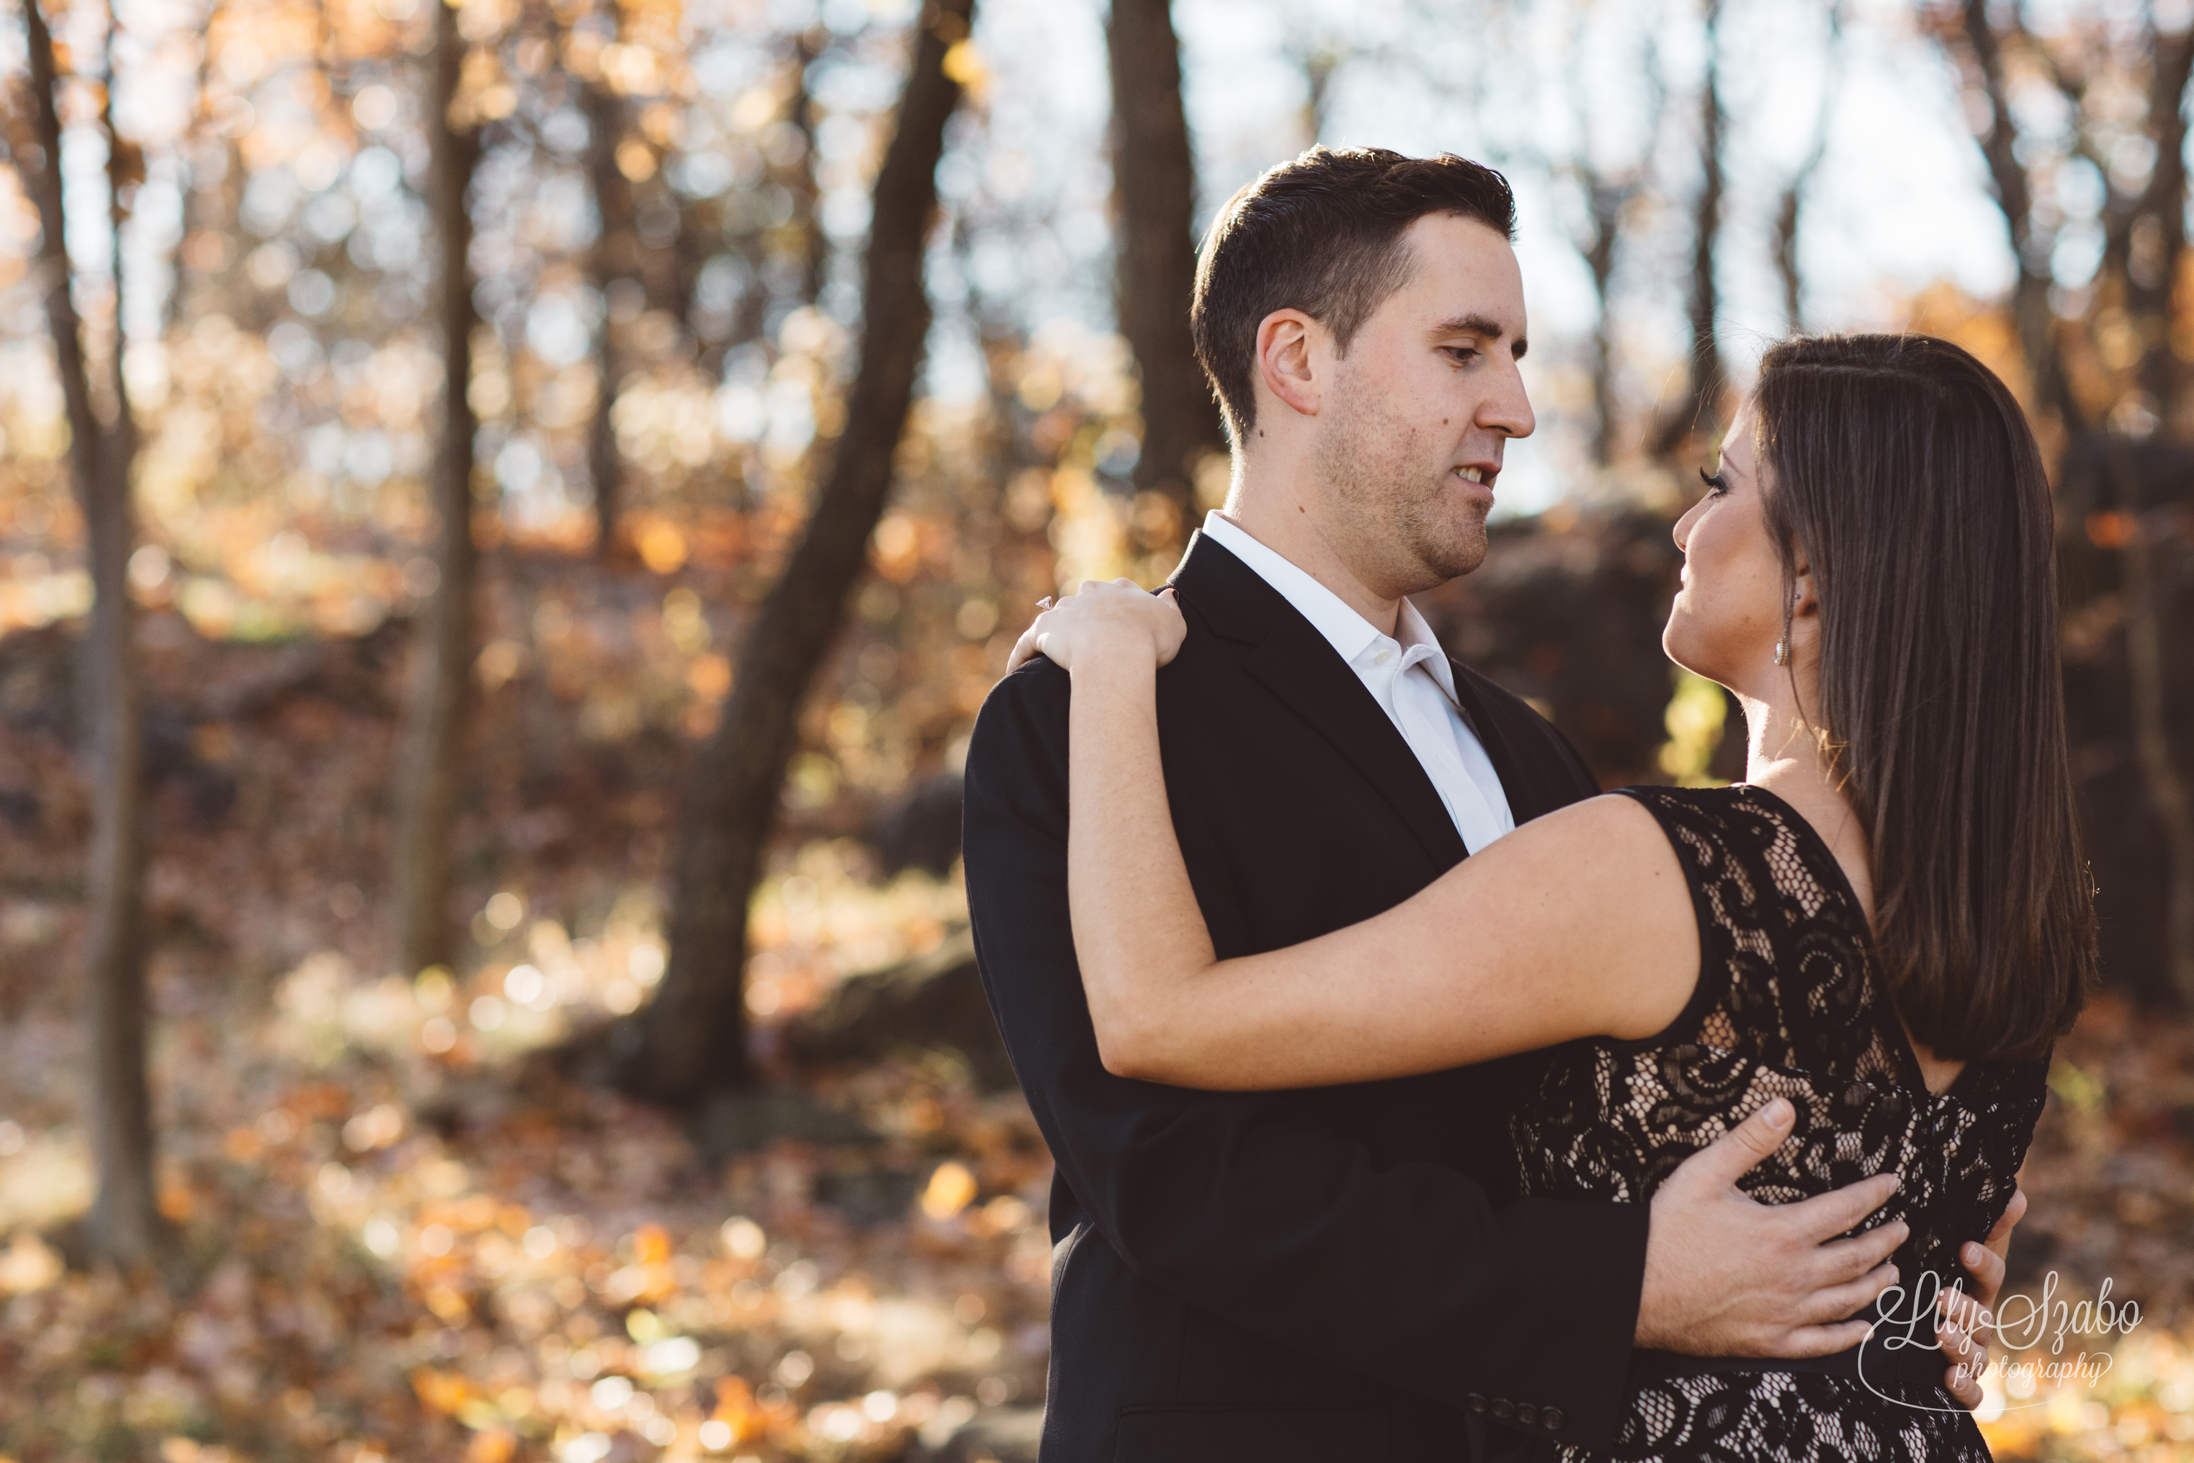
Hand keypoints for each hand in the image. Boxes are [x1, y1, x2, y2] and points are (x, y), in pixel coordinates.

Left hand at [1007, 579, 1186, 673]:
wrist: (1118, 651)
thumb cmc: (1149, 640)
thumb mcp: (1174, 623)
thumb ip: (1170, 608)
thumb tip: (1168, 596)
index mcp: (1120, 590)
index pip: (1117, 592)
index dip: (1119, 607)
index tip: (1121, 623)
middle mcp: (1090, 594)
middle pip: (1083, 600)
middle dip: (1084, 614)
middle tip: (1088, 639)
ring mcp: (1064, 610)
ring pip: (1055, 619)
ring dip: (1054, 634)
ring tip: (1052, 658)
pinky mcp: (1043, 631)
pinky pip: (1027, 643)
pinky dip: (1021, 656)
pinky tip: (1016, 672)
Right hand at [1636, 1098, 1906, 1356]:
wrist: (1637, 1288)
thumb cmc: (1668, 1231)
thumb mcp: (1705, 1173)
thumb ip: (1750, 1140)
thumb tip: (1785, 1107)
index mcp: (1783, 1231)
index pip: (1845, 1209)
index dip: (1874, 1194)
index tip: (1892, 1184)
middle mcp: (1794, 1275)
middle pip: (1856, 1258)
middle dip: (1885, 1241)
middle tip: (1902, 1230)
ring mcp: (1785, 1313)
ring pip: (1847, 1301)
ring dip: (1876, 1286)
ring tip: (1893, 1274)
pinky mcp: (1769, 1341)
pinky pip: (1821, 1343)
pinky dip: (1848, 1337)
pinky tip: (1863, 1330)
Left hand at [1937, 1186, 2025, 1409]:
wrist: (1898, 1332)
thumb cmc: (1932, 1280)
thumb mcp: (1948, 1252)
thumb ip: (1983, 1225)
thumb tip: (2015, 1193)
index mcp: (1975, 1288)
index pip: (1991, 1274)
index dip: (1983, 1263)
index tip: (1965, 1248)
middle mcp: (1975, 1323)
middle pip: (1982, 1319)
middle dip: (1965, 1308)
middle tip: (1941, 1296)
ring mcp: (1967, 1354)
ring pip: (1976, 1355)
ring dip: (1960, 1344)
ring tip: (1939, 1331)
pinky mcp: (1954, 1383)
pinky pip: (1971, 1394)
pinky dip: (1966, 1388)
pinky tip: (1949, 1377)